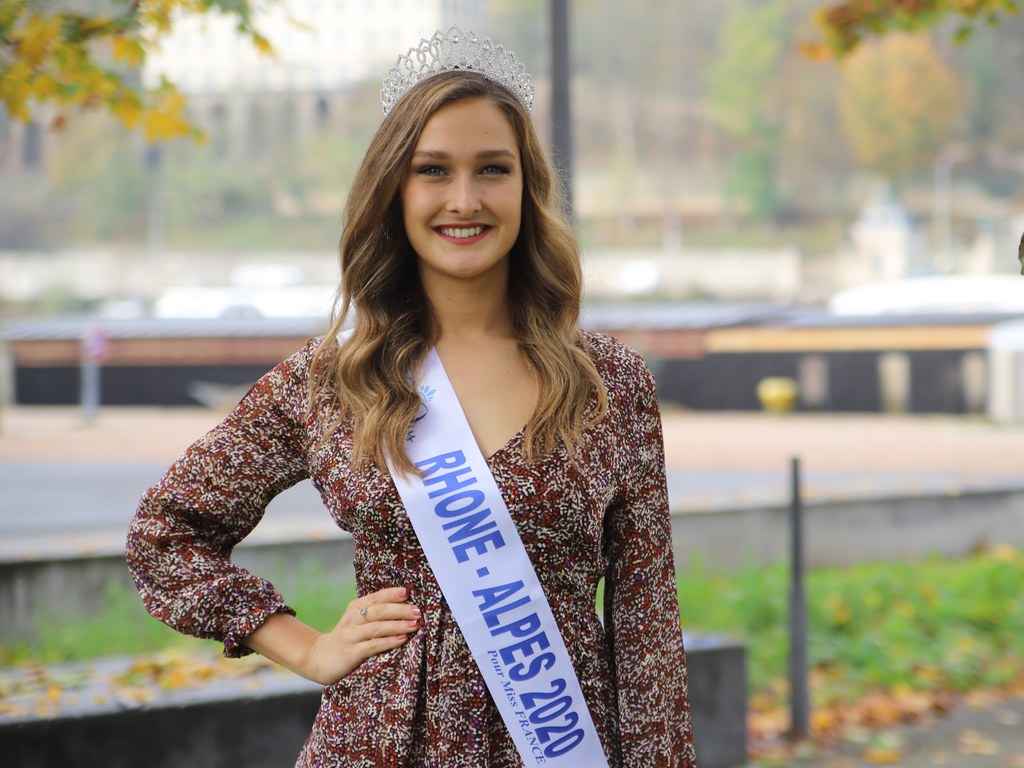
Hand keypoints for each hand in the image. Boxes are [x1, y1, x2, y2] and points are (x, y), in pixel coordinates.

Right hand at [243, 586, 420, 686]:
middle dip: (400, 610)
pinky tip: (401, 639)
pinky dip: (388, 642)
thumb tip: (407, 605)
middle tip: (417, 611)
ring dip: (397, 625)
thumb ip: (376, 613)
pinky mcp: (350, 653)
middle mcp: (352, 619)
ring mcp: (350, 636)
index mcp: (355, 607)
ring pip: (377, 628)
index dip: (392, 594)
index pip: (376, 597)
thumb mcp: (358, 621)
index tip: (408, 592)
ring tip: (414, 624)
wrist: (319, 658)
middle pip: (378, 611)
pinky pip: (372, 646)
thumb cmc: (348, 638)